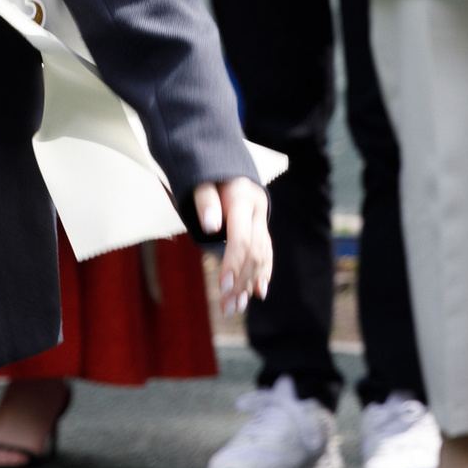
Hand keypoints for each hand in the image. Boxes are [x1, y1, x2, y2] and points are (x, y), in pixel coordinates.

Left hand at [191, 178, 273, 319]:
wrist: (226, 160)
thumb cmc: (207, 171)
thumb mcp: (201, 179)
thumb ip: (205, 201)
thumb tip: (210, 226)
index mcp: (244, 200)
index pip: (241, 238)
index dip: (232, 263)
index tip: (222, 286)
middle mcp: (258, 212)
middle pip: (253, 253)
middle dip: (240, 281)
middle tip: (227, 307)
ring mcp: (262, 220)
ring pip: (261, 256)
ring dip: (249, 283)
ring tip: (236, 306)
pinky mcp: (261, 227)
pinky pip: (266, 253)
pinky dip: (262, 273)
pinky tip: (258, 292)